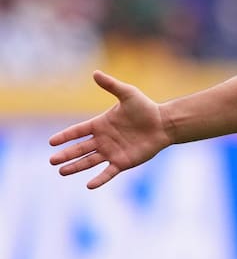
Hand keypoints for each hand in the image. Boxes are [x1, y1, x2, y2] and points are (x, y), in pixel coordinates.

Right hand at [49, 71, 172, 188]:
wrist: (164, 124)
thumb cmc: (146, 108)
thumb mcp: (128, 94)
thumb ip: (111, 85)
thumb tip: (95, 73)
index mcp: (100, 124)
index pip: (78, 131)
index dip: (65, 136)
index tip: (51, 142)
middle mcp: (103, 140)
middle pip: (80, 148)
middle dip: (66, 154)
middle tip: (52, 160)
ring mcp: (112, 152)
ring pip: (89, 161)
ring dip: (75, 166)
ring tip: (61, 172)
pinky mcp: (123, 162)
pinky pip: (108, 172)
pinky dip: (100, 179)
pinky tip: (89, 185)